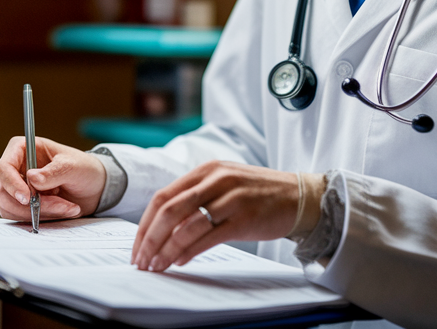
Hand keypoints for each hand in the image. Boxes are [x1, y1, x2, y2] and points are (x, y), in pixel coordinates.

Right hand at [0, 136, 106, 222]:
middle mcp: (17, 169)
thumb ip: (54, 172)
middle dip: (33, 204)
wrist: (95, 187)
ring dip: (41, 212)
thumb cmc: (84, 168)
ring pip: (12, 208)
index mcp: (23, 149)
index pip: (4, 168)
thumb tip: (32, 179)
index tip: (27, 198)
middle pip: (5, 192)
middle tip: (60, 204)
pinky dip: (42, 218)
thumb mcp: (73, 166)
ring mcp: (19, 188)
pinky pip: (22, 218)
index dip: (12, 184)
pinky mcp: (25, 205)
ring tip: (67, 207)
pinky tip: (63, 210)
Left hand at [131, 161, 298, 271]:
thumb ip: (196, 197)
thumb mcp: (224, 184)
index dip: (145, 224)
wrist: (299, 196)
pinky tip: (179, 261)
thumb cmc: (258, 193)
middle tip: (141, 260)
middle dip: (149, 239)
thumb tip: (163, 226)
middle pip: (169, 210)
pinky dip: (189, 250)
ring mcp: (230, 198)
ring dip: (166, 249)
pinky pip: (209, 236)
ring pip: (186, 225)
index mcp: (206, 170)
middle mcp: (215, 180)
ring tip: (156, 265)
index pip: (163, 196)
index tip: (137, 245)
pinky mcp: (244, 218)